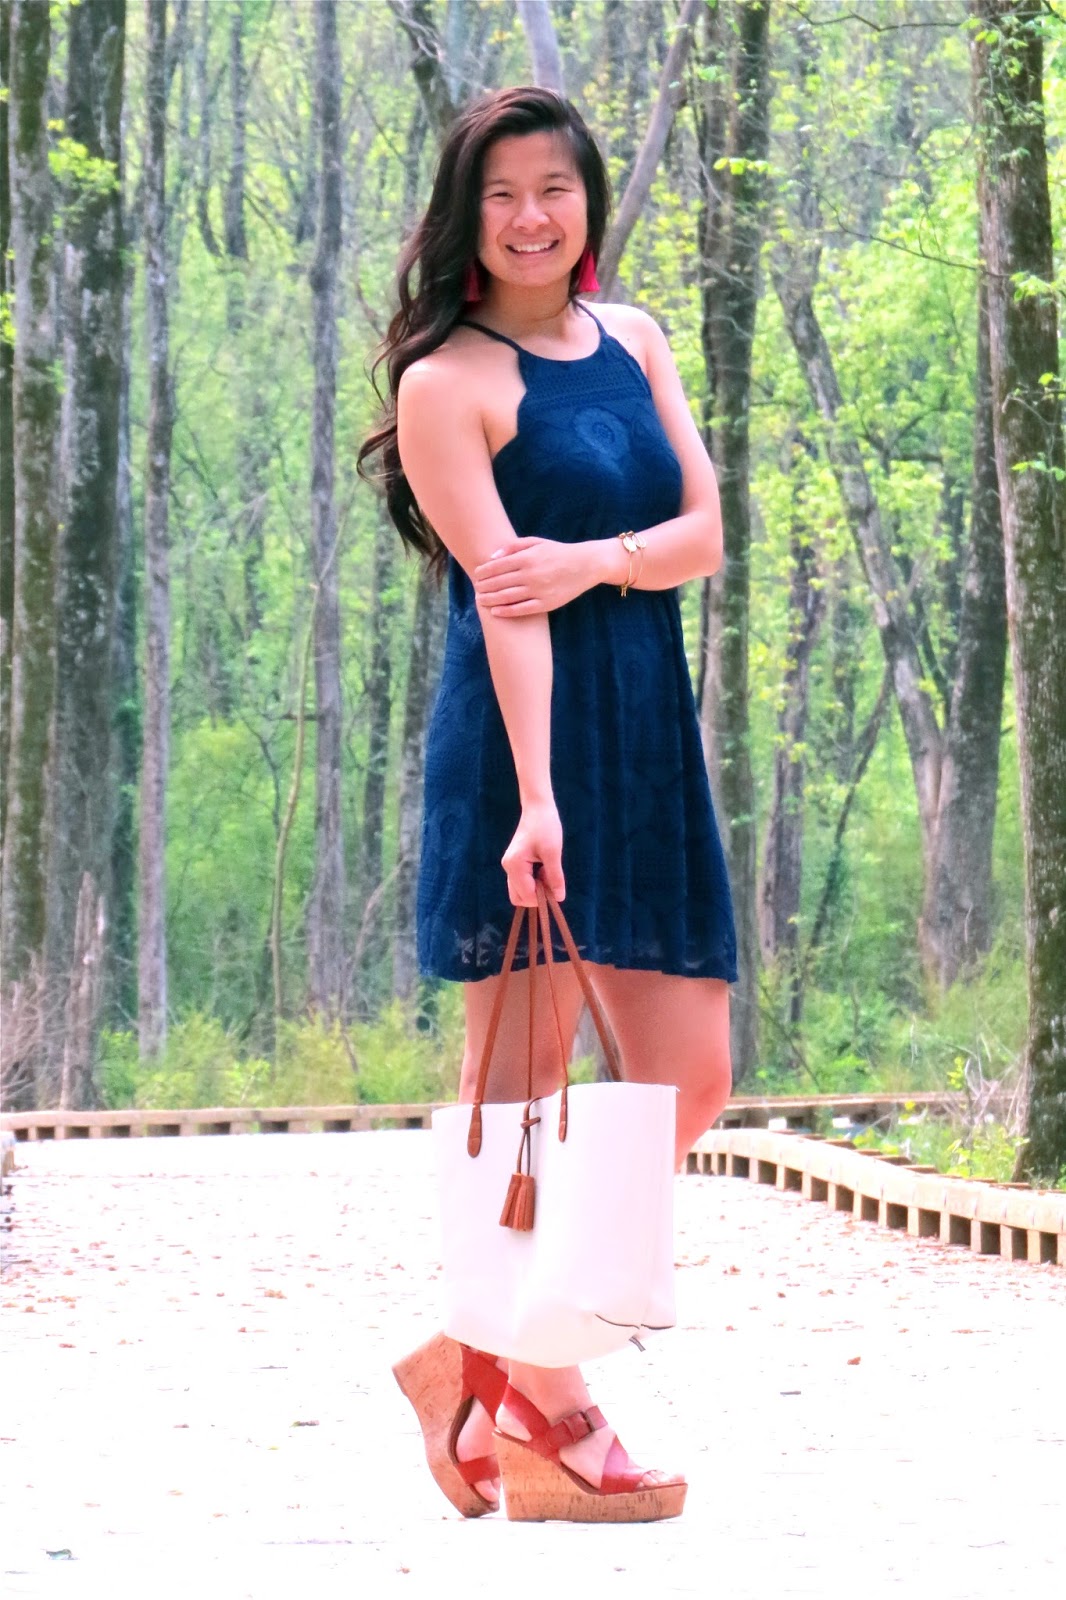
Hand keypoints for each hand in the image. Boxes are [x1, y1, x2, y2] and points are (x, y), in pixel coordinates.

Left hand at [474, 538, 597, 616]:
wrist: (586, 565)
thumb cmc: (558, 552)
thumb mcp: (537, 542)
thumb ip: (514, 546)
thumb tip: (492, 557)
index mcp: (528, 557)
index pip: (498, 566)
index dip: (484, 571)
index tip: (477, 575)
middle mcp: (531, 574)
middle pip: (499, 582)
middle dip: (484, 586)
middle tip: (476, 589)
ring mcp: (539, 590)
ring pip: (507, 597)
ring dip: (490, 599)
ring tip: (480, 600)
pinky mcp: (546, 603)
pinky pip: (522, 609)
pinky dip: (507, 611)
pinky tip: (495, 611)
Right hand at [501, 799, 564, 906]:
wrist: (538, 808)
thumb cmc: (546, 827)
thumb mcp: (553, 852)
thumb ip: (555, 877)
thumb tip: (559, 898)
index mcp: (515, 865)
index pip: (526, 895)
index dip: (542, 898)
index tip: (556, 889)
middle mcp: (508, 868)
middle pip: (518, 898)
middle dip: (536, 896)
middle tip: (552, 882)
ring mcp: (510, 866)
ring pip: (520, 891)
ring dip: (536, 889)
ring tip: (549, 873)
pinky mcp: (514, 864)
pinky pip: (522, 882)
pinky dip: (534, 882)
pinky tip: (545, 870)